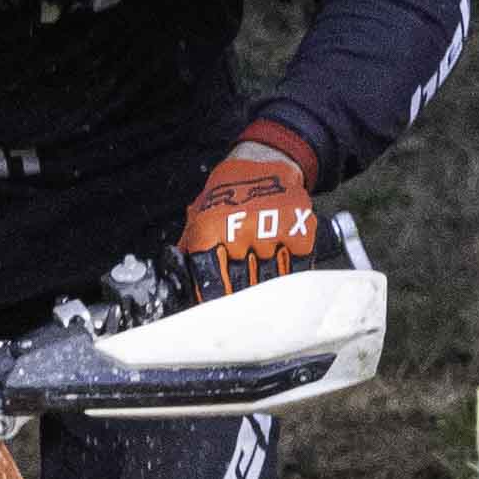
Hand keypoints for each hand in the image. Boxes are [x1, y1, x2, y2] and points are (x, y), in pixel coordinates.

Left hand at [179, 126, 319, 296]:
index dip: (212, 298)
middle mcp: (242, 228)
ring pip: (269, 281)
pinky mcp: (300, 230)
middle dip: (238, 300)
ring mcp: (274, 229)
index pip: (209, 276)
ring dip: (264, 293)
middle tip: (238, 312)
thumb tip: (178, 285)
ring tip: (261, 300)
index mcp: (212, 226)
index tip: (214, 315)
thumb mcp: (200, 215)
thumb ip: (190, 249)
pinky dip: (290, 280)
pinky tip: (283, 283)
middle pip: (239, 284)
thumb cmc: (228, 194)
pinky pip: (296, 268)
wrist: (264, 162)